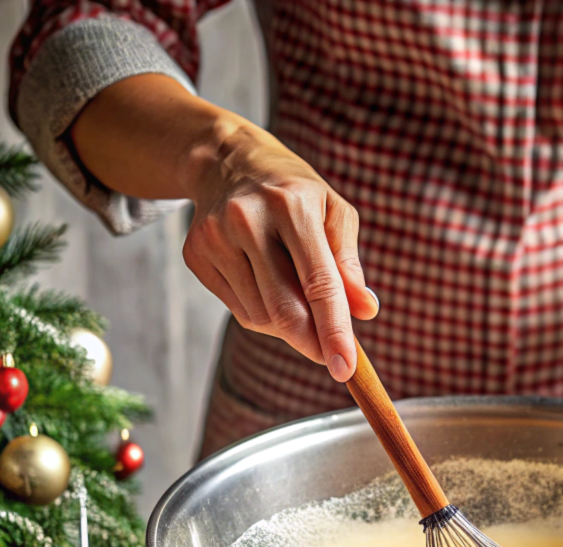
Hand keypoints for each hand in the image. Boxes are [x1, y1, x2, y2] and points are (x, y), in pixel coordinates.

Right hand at [181, 120, 376, 381]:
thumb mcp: (334, 212)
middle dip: (311, 343)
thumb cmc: (295, 193)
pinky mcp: (196, 255)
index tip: (345, 368)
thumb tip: (366, 310)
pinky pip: (239, 311)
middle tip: (331, 357)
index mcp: (291, 205)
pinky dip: (263, 315)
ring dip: (288, 326)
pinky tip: (268, 287)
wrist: (227, 162)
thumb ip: (349, 263)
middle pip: (284, 309)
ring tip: (297, 297)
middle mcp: (247, 219)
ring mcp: (215, 238)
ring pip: (261, 317)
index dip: (334, 331)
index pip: (318, 283)